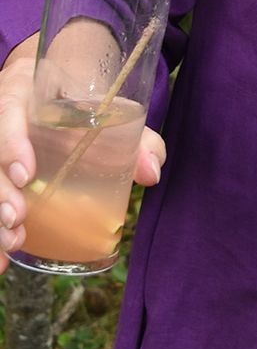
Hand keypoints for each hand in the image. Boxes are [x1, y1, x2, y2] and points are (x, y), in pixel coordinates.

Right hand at [0, 35, 165, 269]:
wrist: (56, 86)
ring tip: (13, 241)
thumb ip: (136, 137)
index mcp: (23, 89)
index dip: (11, 143)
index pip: (8, 109)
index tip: (25, 174)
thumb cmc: (82, 100)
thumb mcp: (109, 108)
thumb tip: (151, 171)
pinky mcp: (1, 172)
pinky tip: (2, 262)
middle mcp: (1, 115)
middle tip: (18, 218)